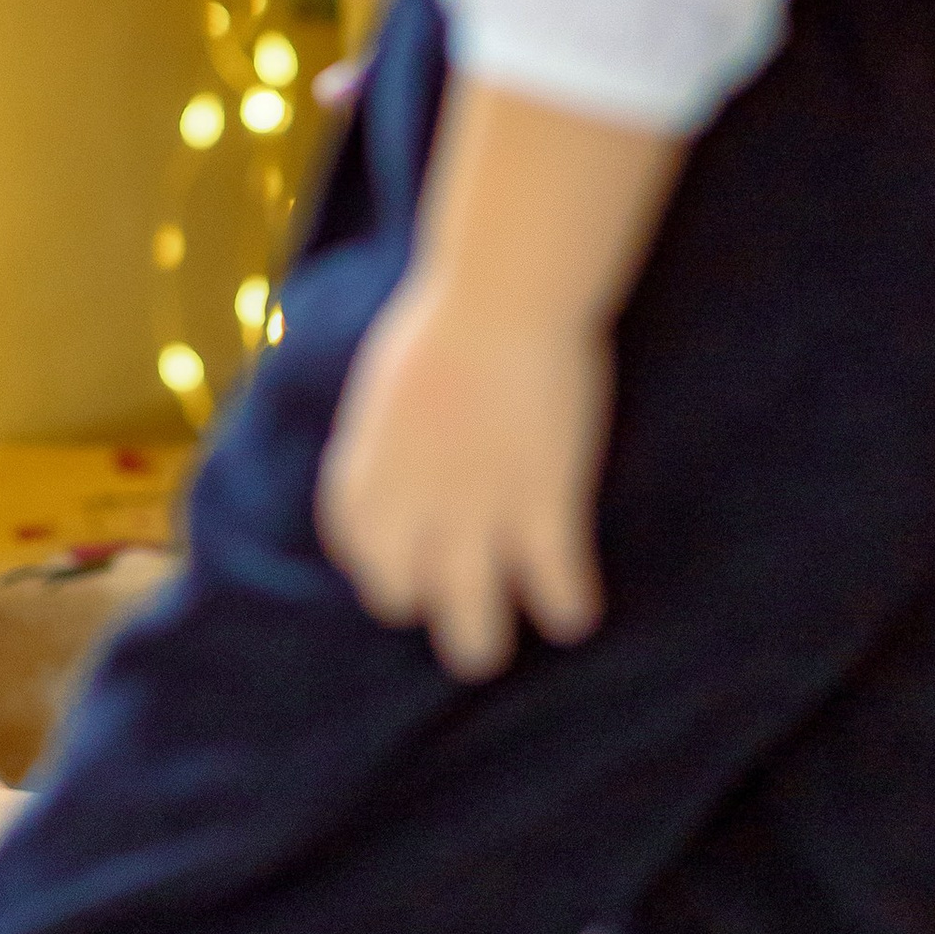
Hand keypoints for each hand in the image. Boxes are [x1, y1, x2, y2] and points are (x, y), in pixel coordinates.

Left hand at [317, 270, 611, 681]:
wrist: (504, 294)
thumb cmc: (452, 317)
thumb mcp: (391, 381)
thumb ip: (391, 436)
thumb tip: (401, 457)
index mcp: (367, 468)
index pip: (357, 546)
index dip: (382, 565)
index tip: (407, 568)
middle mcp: (410, 507)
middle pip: (403, 600)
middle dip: (430, 607)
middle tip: (462, 602)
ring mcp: (475, 515)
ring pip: (473, 625)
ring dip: (487, 639)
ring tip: (510, 636)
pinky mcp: (542, 507)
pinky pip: (554, 589)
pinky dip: (567, 606)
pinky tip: (577, 609)